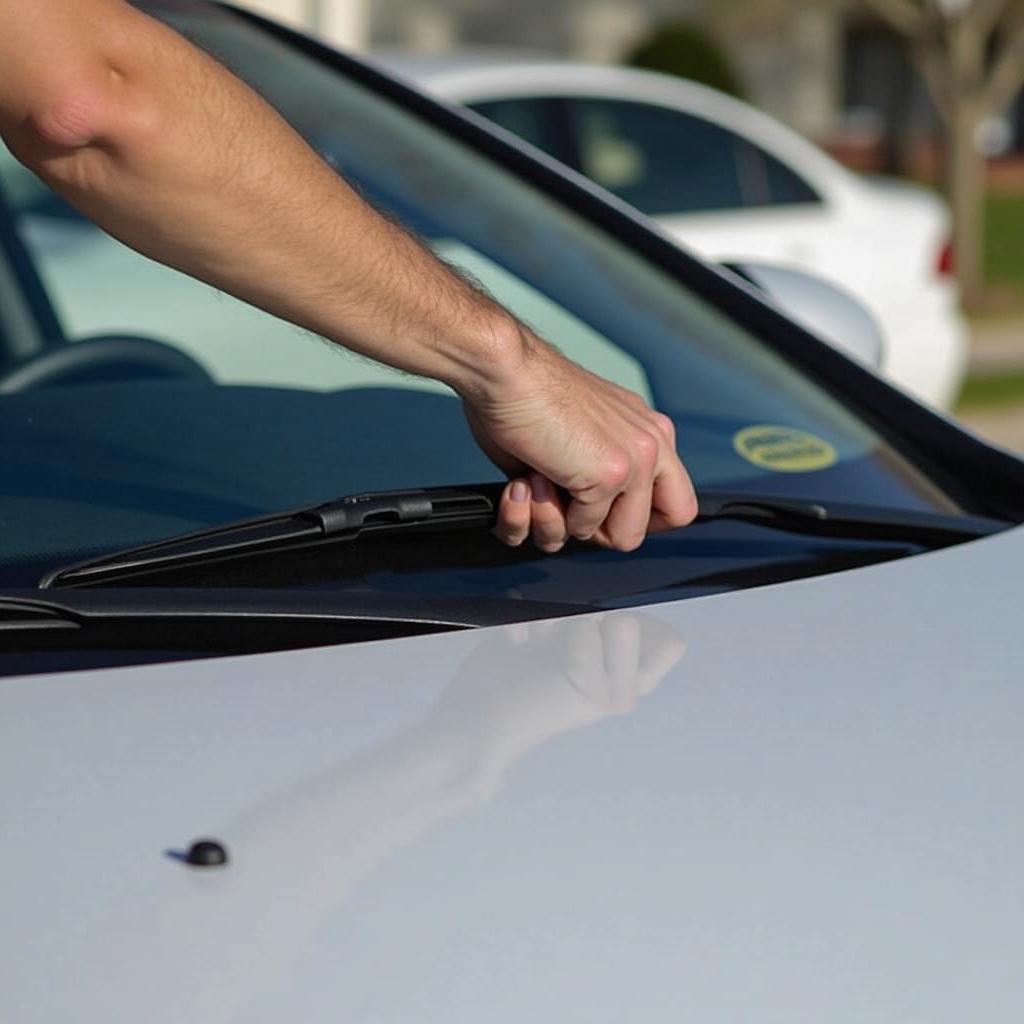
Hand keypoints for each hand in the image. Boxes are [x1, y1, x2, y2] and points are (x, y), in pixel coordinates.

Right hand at [462, 335, 696, 552]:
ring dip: (574, 525)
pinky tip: (532, 479)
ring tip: (542, 485)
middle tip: (574, 506)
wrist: (504, 370)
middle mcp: (653, 442)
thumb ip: (593, 473)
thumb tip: (579, 516)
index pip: (677, 498)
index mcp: (648, 430)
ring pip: (626, 537)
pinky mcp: (611, 474)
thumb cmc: (522, 396)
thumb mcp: (575, 438)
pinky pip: (584, 528)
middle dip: (619, 528)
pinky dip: (548, 513)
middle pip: (673, 518)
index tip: (601, 512)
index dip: (641, 516)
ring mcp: (637, 459)